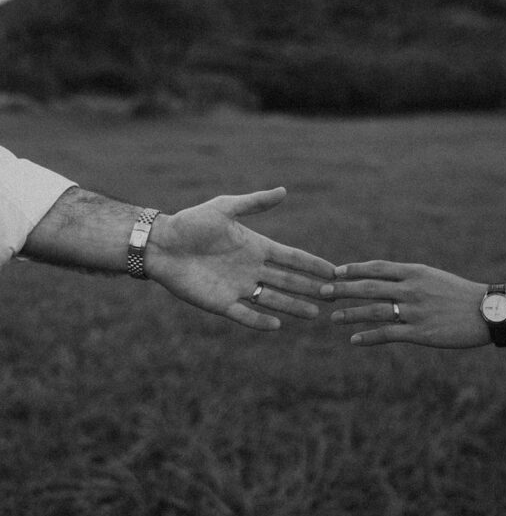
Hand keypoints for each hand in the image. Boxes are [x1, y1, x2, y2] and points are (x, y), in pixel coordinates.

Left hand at [146, 188, 333, 329]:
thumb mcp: (225, 208)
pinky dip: (260, 320)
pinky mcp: (221, 303)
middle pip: (287, 281)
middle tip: (333, 295)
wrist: (161, 244)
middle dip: (309, 288)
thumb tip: (284, 191)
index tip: (333, 271)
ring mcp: (238, 287)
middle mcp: (251, 269)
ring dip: (293, 306)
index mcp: (255, 246)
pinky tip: (277, 325)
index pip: (290, 258)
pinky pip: (245, 314)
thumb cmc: (191, 223)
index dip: (311, 264)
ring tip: (314, 314)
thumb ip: (254, 203)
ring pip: (272, 299)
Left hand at [320, 261, 489, 346]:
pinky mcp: (420, 333)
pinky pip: (388, 334)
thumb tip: (385, 279)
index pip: (377, 267)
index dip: (354, 269)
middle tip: (322, 292)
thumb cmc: (460, 294)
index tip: (335, 272)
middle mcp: (411, 289)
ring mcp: (415, 311)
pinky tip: (354, 340)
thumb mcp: (433, 277)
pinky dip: (368, 336)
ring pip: (374, 311)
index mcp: (414, 272)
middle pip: (369, 287)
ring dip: (351, 314)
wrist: (487, 311)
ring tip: (332, 317)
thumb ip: (409, 278)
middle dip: (343, 289)